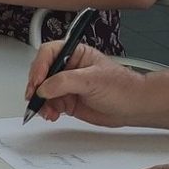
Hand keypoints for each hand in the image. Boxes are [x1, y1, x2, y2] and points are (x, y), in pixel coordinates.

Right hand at [24, 40, 149, 125]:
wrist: (133, 107)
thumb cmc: (122, 87)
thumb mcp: (92, 80)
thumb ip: (65, 82)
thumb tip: (44, 88)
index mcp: (75, 54)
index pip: (48, 54)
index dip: (40, 66)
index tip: (38, 82)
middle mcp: (68, 68)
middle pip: (41, 72)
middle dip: (36, 86)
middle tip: (35, 97)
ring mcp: (67, 86)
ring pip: (43, 91)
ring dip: (41, 102)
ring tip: (47, 111)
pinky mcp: (68, 101)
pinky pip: (49, 104)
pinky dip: (47, 110)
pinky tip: (51, 114)